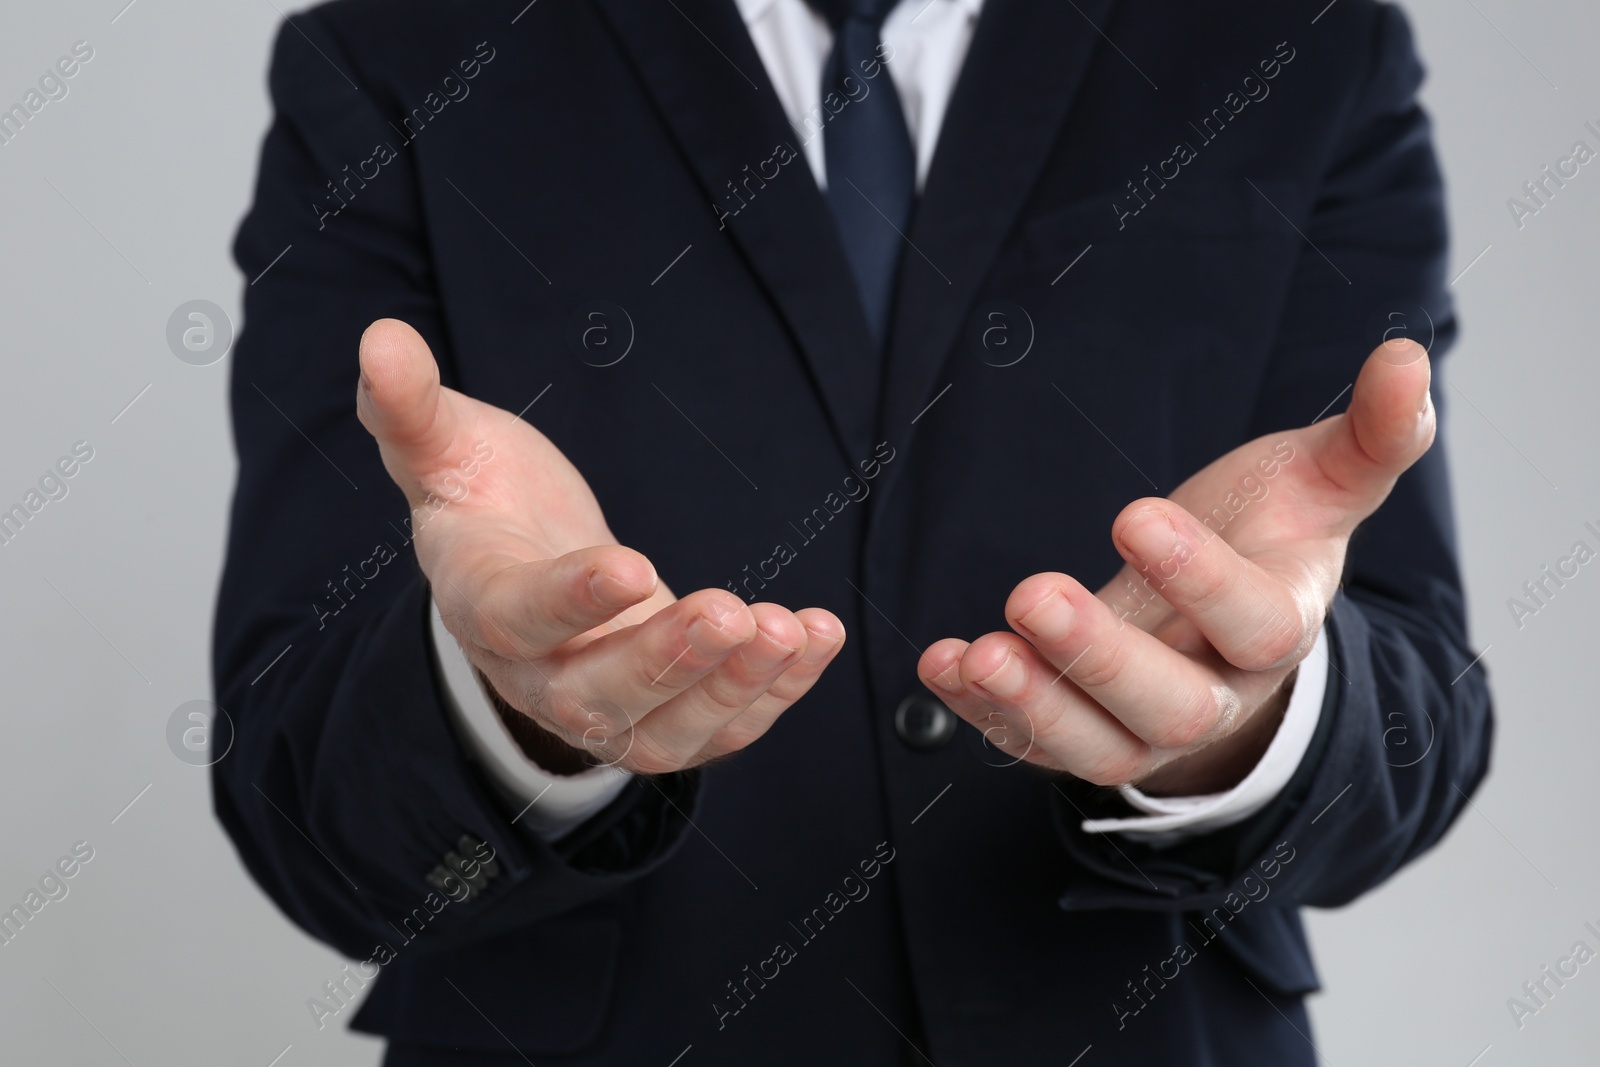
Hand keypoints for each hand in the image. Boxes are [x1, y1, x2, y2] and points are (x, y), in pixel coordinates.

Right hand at [356, 319, 844, 775]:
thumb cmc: (484, 502)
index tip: (631, 563)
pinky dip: (771, 694)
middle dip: (669, 660)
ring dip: (732, 687)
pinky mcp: (662, 715)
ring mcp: (603, 707)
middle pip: (597, 697)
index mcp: (482, 604)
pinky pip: (717, 730)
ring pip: (664, 731)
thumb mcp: (445, 449)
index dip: (572, 599)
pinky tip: (815, 641)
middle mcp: (539, 675)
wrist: (518, 568)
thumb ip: (411, 407)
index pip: (519, 617)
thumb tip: (379, 337)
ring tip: (788, 631)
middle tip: (733, 612)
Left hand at [917, 339, 1435, 794]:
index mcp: (1276, 629)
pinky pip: (1029, 742)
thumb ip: (1369, 434)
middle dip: (1099, 656)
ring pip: (1095, 746)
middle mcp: (1214, 695)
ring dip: (1032, 704)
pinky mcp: (1078, 734)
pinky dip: (981, 711)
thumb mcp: (1319, 485)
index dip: (1200, 579)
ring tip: (978, 652)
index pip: (1254, 625)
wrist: (1225, 625)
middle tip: (1033, 594)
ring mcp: (1143, 728)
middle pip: (1169, 703)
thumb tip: (1407, 356)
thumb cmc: (1268, 541)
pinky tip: (940, 662)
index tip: (1134, 514)